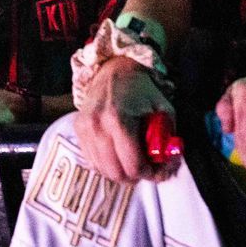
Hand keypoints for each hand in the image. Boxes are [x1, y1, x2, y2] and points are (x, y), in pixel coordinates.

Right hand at [73, 57, 178, 183]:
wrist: (114, 69)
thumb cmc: (142, 89)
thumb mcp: (163, 110)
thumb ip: (167, 138)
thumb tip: (166, 164)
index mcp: (119, 120)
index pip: (133, 165)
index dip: (149, 174)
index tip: (158, 171)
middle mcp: (97, 126)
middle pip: (115, 172)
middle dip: (134, 177)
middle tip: (146, 170)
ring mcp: (84, 128)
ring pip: (101, 169)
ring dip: (119, 172)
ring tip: (132, 163)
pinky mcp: (78, 129)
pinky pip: (91, 159)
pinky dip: (106, 164)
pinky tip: (118, 155)